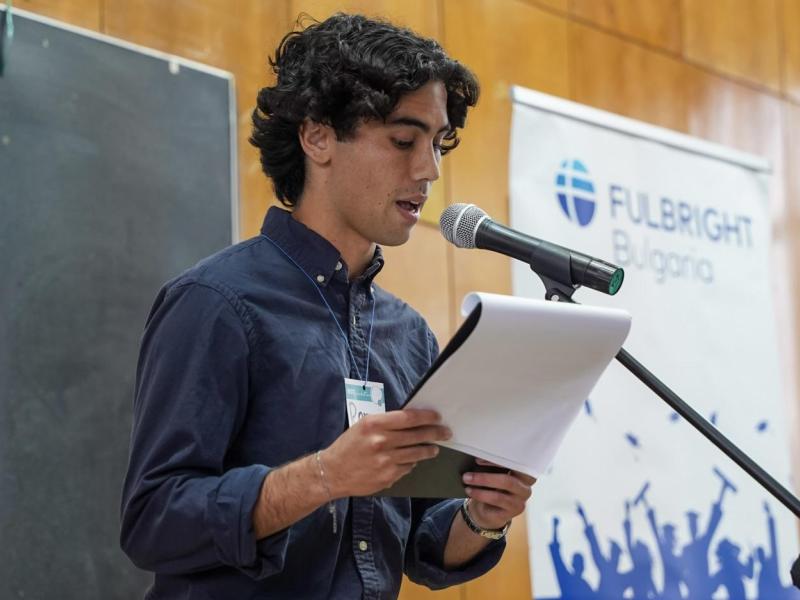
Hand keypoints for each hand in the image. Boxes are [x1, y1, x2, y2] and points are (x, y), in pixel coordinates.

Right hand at [322, 409, 450, 496]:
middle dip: (435, 433)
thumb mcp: (364, 426)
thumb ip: (386, 423)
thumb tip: (412, 421)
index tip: (437, 417)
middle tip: (445, 433)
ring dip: (428, 450)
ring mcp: (385, 461)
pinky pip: (407, 467)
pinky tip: (411, 460)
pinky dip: (411, 463)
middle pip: (417, 435)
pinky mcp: (388, 477)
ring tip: (434, 448)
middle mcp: (381, 442)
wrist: (332, 472)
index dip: (427, 417)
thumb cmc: (348, 446)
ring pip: (416, 453)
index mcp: (375, 424)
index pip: (408, 418)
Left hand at [462, 458, 535, 529]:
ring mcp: (521, 500)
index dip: (497, 460)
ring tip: (467, 480)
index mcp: (523, 474)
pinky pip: (497, 499)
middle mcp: (525, 487)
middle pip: (510, 476)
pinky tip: (470, 491)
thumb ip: (492, 468)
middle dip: (487, 474)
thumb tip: (478, 458)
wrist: (488, 512)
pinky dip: (481, 494)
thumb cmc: (491, 489)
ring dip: (482, 482)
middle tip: (468, 474)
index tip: (478, 459)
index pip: (514, 463)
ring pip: (503, 486)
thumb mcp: (493, 476)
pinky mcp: (514, 511)